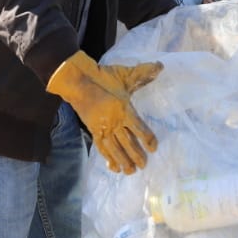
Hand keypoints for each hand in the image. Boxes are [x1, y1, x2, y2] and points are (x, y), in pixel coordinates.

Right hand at [46, 50, 162, 173]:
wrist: (78, 81)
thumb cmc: (102, 77)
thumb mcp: (124, 74)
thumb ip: (143, 73)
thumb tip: (160, 66)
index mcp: (124, 109)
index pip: (139, 129)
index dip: (148, 140)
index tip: (153, 148)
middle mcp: (114, 122)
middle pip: (127, 143)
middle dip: (136, 156)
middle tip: (143, 165)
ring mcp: (103, 127)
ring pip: (114, 149)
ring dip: (123, 161)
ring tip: (130, 171)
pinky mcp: (93, 130)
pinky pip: (101, 147)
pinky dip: (107, 158)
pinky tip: (112, 166)